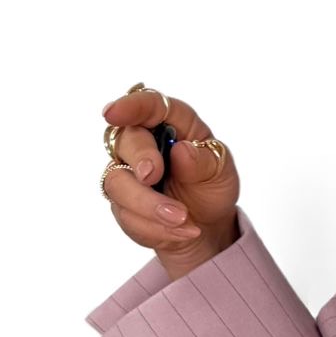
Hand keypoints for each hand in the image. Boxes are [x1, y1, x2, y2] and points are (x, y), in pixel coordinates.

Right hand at [101, 88, 240, 273]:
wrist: (205, 225)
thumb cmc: (211, 187)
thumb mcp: (221, 174)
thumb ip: (204, 162)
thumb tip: (181, 151)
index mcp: (173, 123)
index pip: (150, 105)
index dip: (131, 106)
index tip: (114, 113)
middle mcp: (144, 142)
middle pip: (126, 139)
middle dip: (140, 157)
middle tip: (153, 175)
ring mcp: (126, 171)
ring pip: (118, 181)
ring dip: (149, 204)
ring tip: (183, 218)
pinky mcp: (120, 201)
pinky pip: (125, 213)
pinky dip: (154, 226)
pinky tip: (181, 231)